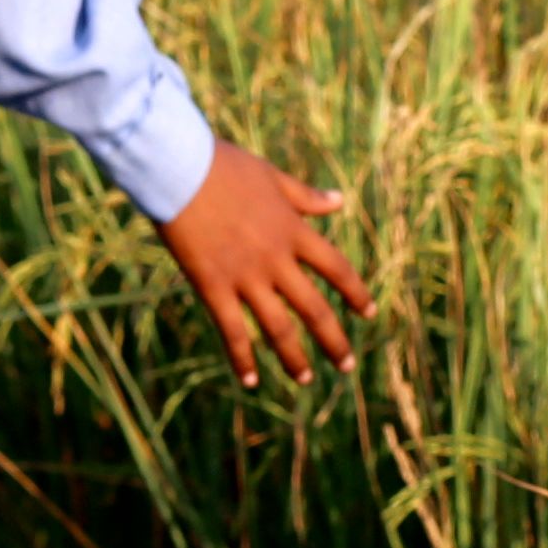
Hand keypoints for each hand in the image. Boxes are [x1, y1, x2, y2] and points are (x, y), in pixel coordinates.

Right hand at [158, 145, 368, 382]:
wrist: (179, 168)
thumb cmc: (222, 166)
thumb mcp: (271, 176)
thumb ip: (305, 196)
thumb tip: (339, 202)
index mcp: (294, 230)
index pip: (337, 269)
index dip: (355, 293)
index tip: (368, 313)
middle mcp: (276, 259)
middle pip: (315, 308)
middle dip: (333, 340)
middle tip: (346, 366)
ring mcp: (246, 276)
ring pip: (278, 327)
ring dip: (294, 357)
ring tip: (305, 379)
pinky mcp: (213, 286)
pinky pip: (232, 331)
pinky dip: (243, 359)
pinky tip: (251, 381)